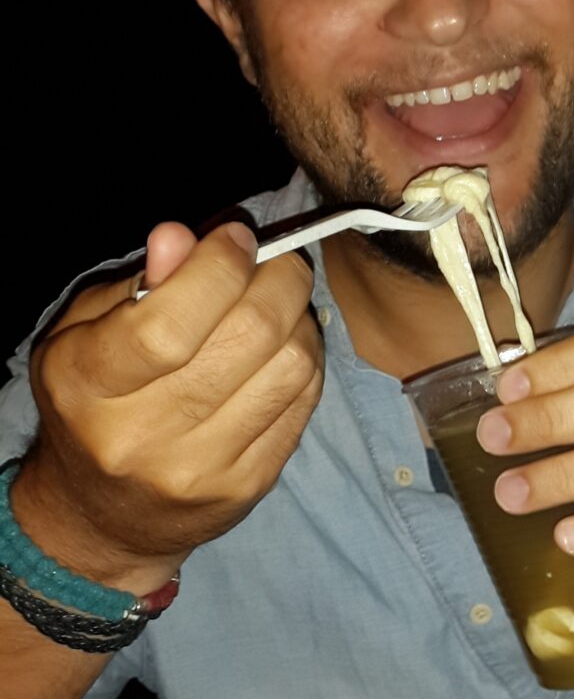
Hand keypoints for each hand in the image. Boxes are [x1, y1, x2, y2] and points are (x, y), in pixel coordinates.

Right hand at [14, 221, 322, 588]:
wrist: (105, 518)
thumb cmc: (94, 402)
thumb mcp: (88, 332)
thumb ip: (139, 282)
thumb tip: (182, 236)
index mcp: (85, 384)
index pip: (170, 322)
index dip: (219, 266)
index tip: (237, 237)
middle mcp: (140, 436)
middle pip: (249, 334)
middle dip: (279, 277)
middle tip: (276, 259)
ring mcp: (201, 469)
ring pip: (291, 363)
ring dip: (299, 317)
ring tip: (280, 302)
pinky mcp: (249, 485)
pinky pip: (305, 399)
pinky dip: (307, 358)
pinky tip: (284, 346)